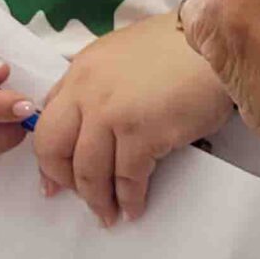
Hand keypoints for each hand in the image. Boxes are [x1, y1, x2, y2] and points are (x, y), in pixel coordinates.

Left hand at [33, 12, 234, 225]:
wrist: (212, 43)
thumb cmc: (174, 50)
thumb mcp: (121, 56)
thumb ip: (97, 84)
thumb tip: (88, 123)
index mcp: (80, 70)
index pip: (47, 119)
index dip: (47, 156)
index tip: (52, 180)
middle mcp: (87, 91)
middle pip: (53, 147)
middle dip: (63, 179)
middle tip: (76, 198)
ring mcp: (112, 113)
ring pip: (88, 171)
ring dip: (97, 200)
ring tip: (108, 215)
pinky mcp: (142, 133)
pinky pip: (127, 178)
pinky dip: (129, 199)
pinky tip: (134, 207)